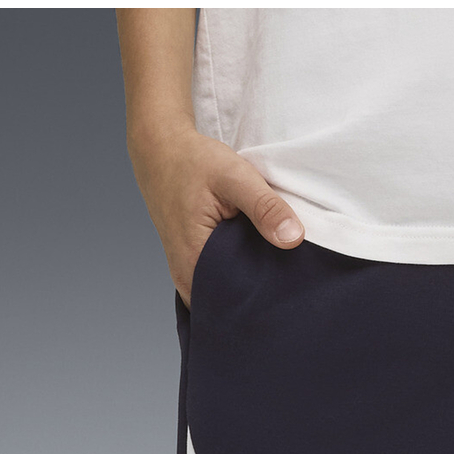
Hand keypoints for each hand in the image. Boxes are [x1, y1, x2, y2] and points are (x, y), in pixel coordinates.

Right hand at [129, 126, 303, 304]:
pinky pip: (219, 282)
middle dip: (261, 297)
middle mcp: (188, 278)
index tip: (291, 290)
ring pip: (226, 294)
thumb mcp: (233, 176)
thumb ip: (264, 207)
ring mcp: (187, 275)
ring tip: (273, 270)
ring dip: (249, 285)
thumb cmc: (192, 161)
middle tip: (289, 282)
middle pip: (232, 305)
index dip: (267, 299)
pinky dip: (237, 274)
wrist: (159, 149)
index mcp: (195, 264)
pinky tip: (254, 260)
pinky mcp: (191, 267)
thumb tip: (295, 238)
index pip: (238, 303)